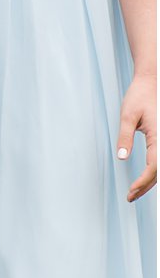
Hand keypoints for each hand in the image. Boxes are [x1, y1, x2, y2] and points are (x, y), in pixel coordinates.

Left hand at [117, 72, 155, 200]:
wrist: (151, 81)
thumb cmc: (140, 95)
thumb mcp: (127, 114)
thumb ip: (125, 137)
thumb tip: (122, 158)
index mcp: (159, 135)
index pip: (154, 167)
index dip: (143, 182)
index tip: (131, 191)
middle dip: (146, 186)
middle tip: (131, 196)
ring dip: (152, 181)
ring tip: (136, 191)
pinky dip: (156, 171)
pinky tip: (145, 178)